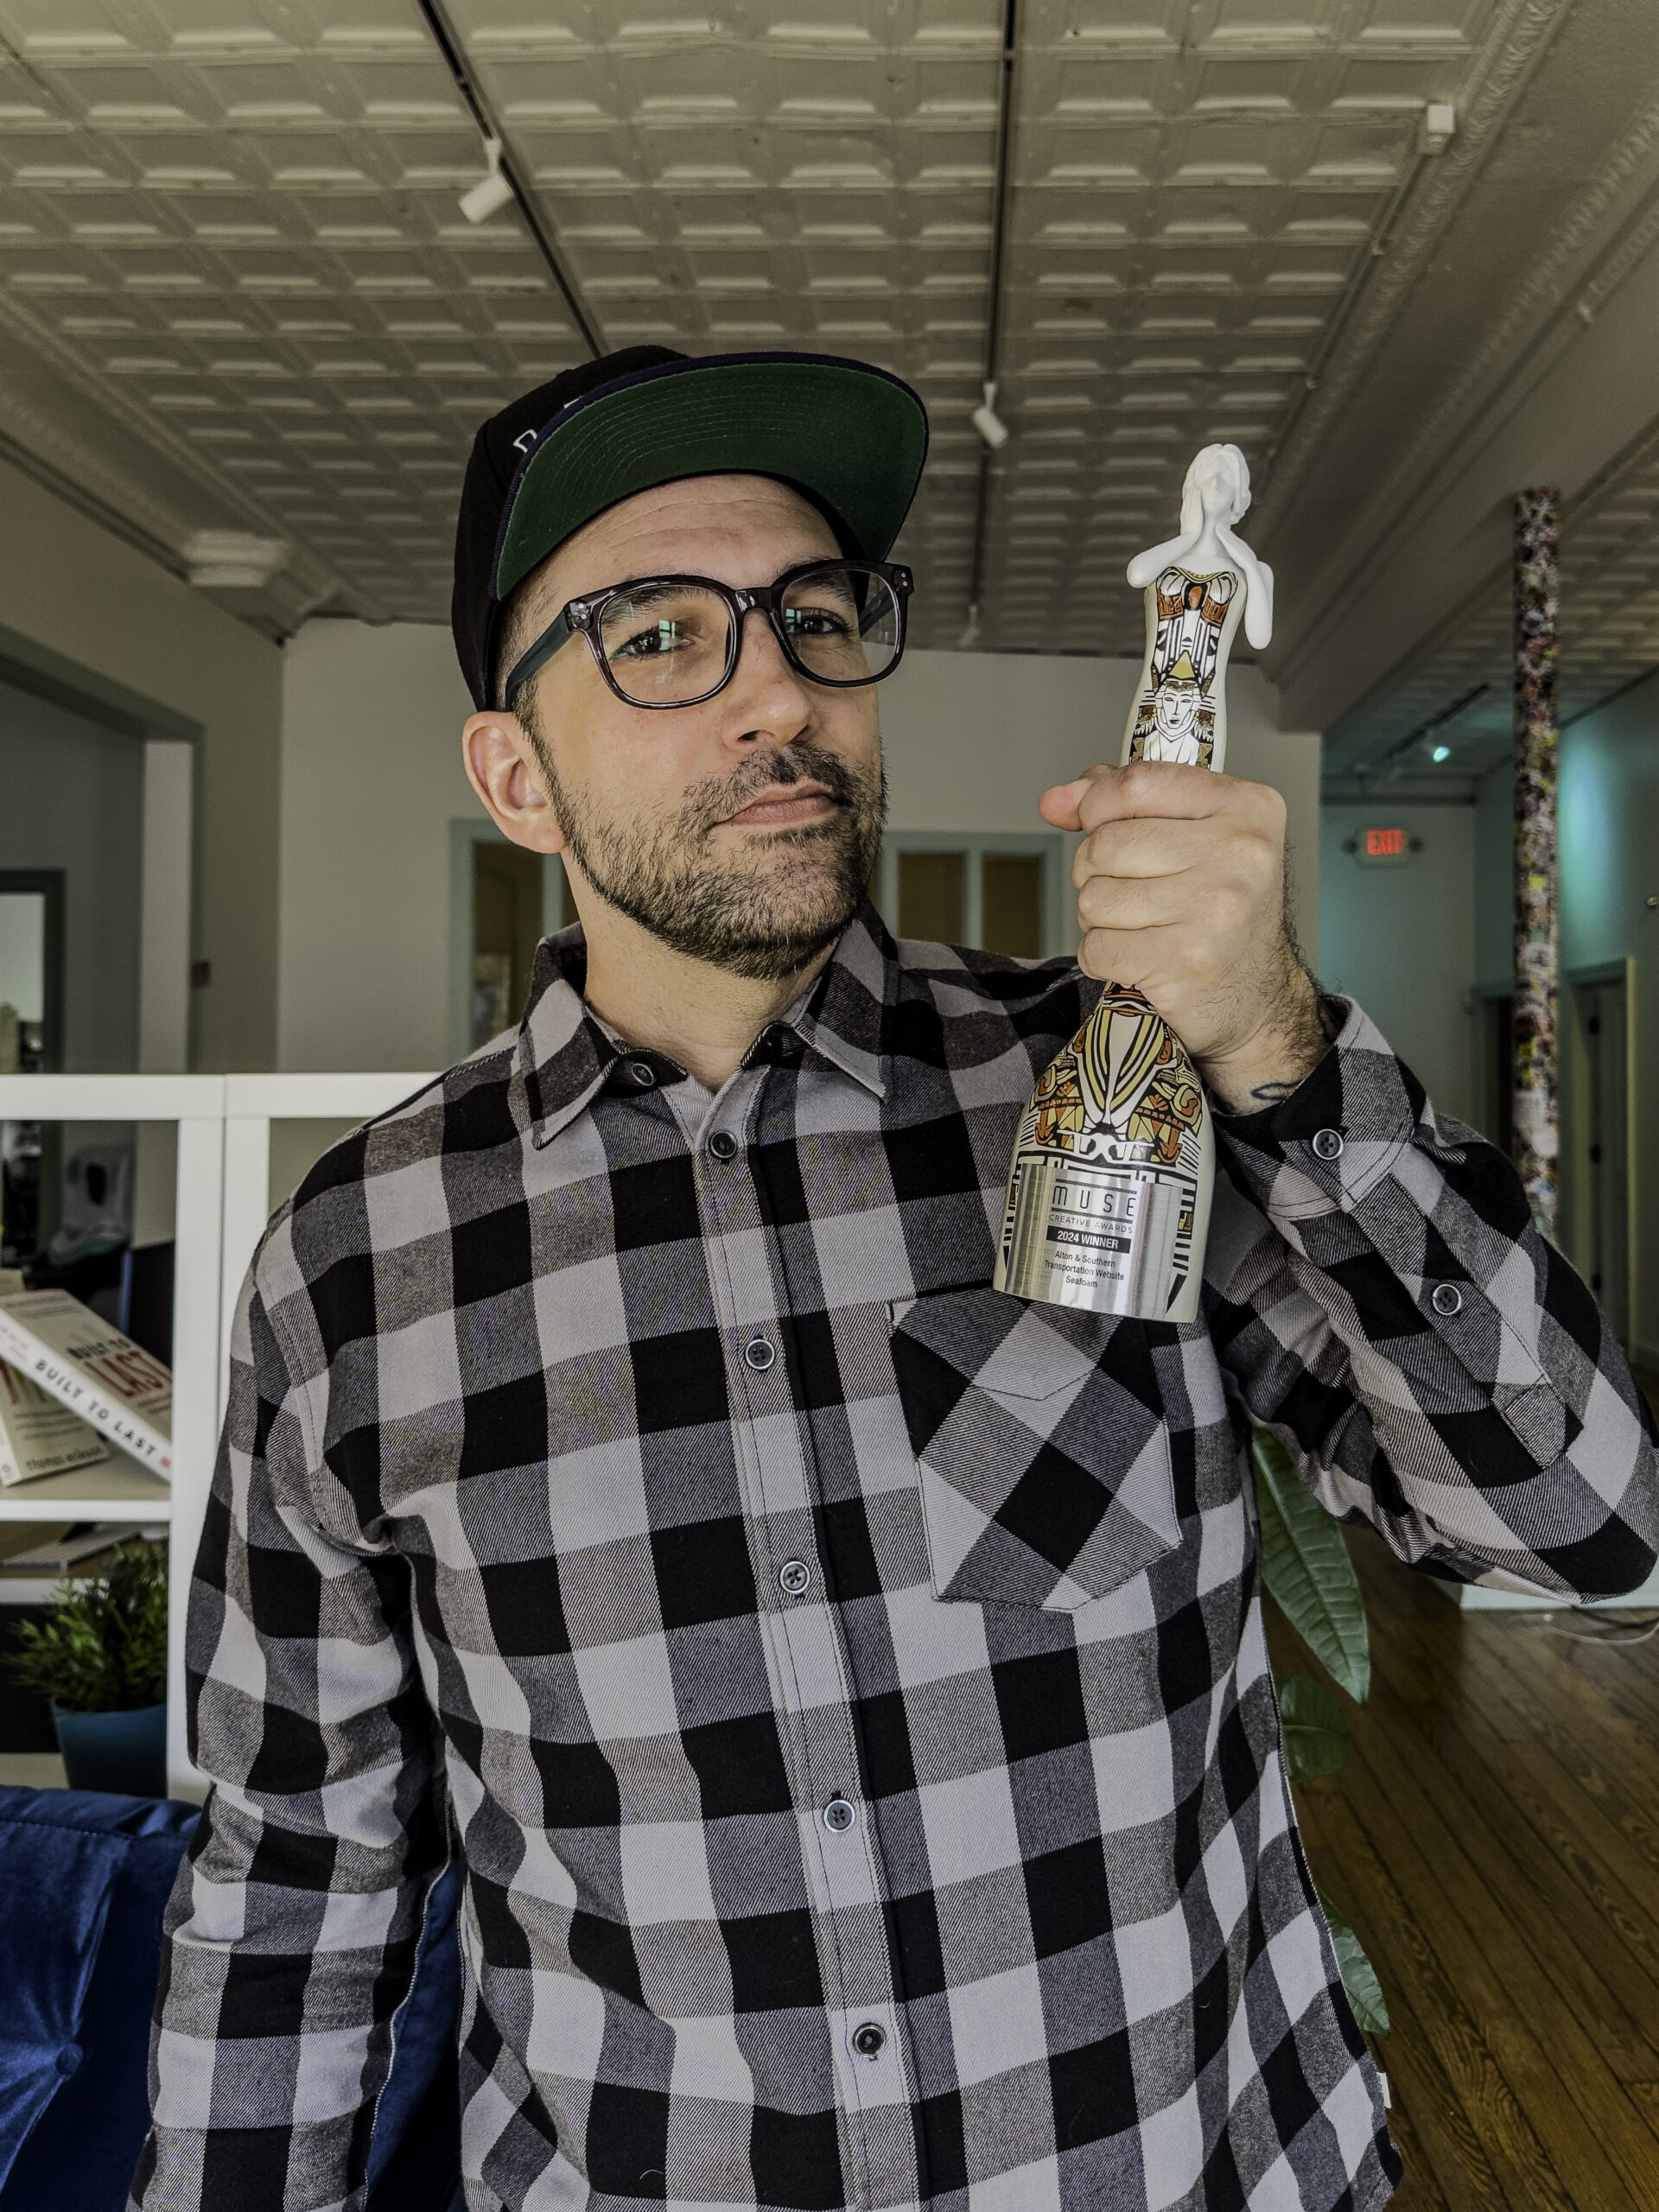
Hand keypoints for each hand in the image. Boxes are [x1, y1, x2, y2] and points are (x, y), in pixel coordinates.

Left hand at [1038, 760, 1331, 1111]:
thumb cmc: (1218, 912)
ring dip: (1100, 919)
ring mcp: (1215, 909)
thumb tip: (1055, 801)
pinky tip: (1139, 958)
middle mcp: (1239, 853)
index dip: (1096, 804)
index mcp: (1246, 808)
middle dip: (1097, 871)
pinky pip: (1097, 946)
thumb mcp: (1191, 836)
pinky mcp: (1187, 961)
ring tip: (1142, 927)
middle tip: (1134, 893)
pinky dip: (1103, 957)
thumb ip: (1122, 805)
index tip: (1094, 821)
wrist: (1255, 998)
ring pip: (1094, 897)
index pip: (1136, 783)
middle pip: (1105, 843)